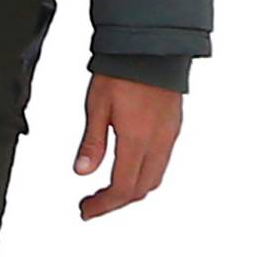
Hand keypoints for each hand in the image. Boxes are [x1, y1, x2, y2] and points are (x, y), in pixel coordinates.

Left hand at [73, 75, 181, 218]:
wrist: (151, 46)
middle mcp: (157, 143)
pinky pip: (162, 162)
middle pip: (140, 190)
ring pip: (154, 178)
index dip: (103, 205)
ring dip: (132, 191)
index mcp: (136, 140)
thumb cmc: (121, 70)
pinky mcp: (173, 126)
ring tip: (108, 190)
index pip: (121, 188)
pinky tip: (130, 167)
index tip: (86, 210)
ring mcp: (169, 136)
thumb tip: (82, 172)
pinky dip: (145, 174)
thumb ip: (92, 142)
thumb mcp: (97, 105)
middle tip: (93, 203)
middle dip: (116, 202)